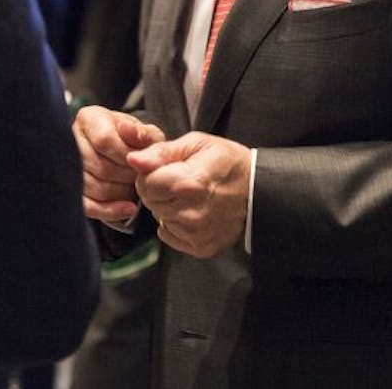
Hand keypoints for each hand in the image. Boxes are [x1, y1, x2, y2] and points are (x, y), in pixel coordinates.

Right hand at [72, 106, 164, 223]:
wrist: (129, 159)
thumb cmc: (137, 144)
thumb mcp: (147, 134)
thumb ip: (142, 133)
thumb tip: (126, 129)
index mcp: (89, 118)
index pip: (103, 140)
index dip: (126, 156)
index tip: (140, 162)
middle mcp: (72, 139)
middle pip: (98, 166)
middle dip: (126, 176)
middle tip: (140, 178)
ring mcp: (68, 166)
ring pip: (93, 187)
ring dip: (121, 193)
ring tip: (135, 188)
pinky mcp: (71, 191)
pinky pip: (87, 206)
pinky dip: (110, 211)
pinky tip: (128, 209)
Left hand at [128, 131, 250, 258]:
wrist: (258, 190)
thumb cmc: (227, 162)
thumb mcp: (197, 144)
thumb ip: (161, 152)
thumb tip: (133, 160)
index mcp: (189, 183)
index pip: (144, 183)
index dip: (151, 173)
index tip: (166, 169)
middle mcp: (191, 212)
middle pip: (149, 202)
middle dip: (158, 190)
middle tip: (179, 181)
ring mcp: (197, 233)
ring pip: (159, 218)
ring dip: (168, 207)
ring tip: (190, 196)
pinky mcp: (201, 247)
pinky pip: (170, 235)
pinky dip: (176, 224)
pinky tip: (194, 212)